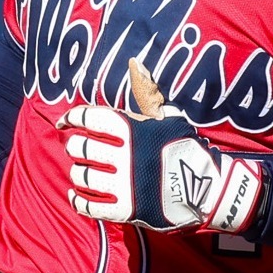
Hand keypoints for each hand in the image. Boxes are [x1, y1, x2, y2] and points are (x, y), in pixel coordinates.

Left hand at [59, 60, 264, 232]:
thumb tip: (135, 63)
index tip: (64, 122)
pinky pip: (90, 206)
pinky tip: (78, 196)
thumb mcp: (169, 116)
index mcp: (132, 128)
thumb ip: (147, 93)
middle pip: (81, 146)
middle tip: (78, 149)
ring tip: (83, 171)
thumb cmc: (185, 148)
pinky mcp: (126, 209)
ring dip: (78, 172)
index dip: (71, 117)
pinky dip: (79, 201)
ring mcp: (124, 183)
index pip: (89, 116)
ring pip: (82, 175)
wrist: (208, 188)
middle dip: (75, 146)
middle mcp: (125, 154)